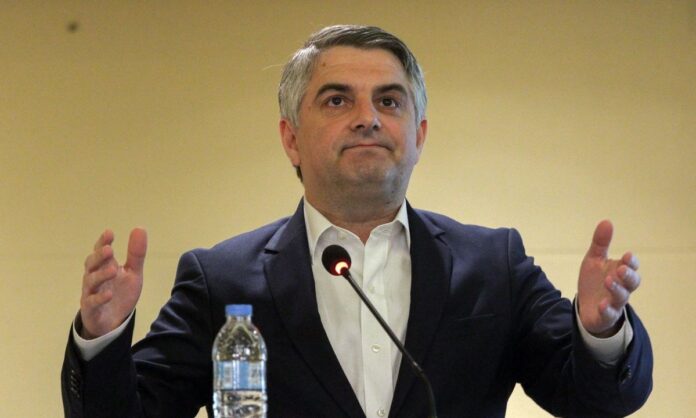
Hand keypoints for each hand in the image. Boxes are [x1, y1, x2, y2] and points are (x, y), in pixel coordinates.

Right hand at [80, 228, 147, 338]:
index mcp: (105, 265)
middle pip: (91, 264)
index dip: (103, 242)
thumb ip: (136, 254)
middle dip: (99, 256)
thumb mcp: (132, 272)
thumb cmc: (121, 292)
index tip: (109, 233)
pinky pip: (92, 302)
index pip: (100, 251)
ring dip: (101, 275)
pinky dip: (100, 298)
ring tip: (113, 270)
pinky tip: (109, 294)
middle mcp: (95, 276)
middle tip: (109, 250)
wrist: (113, 321)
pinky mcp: (91, 308)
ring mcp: (91, 292)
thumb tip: (139, 228)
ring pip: (91, 281)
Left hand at [577, 220, 640, 336]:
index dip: (632, 262)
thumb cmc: (595, 281)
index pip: (632, 266)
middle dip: (629, 275)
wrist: (586, 306)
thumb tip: (607, 221)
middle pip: (632, 282)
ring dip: (617, 289)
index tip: (627, 256)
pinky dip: (607, 309)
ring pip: (622, 297)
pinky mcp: (605, 315)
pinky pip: (609, 314)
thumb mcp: (594, 260)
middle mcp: (621, 287)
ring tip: (609, 281)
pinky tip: (602, 304)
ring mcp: (614, 302)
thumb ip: (600, 243)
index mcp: (620, 272)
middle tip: (621, 268)